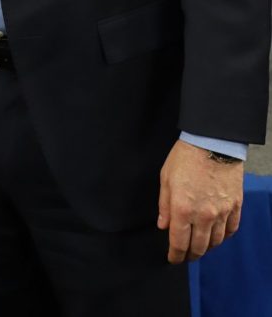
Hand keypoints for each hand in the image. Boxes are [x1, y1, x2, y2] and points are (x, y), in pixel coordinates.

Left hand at [157, 141, 242, 262]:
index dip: (175, 255)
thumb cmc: (186, 157)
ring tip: (200, 245)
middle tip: (186, 255)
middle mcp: (203, 216)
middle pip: (199, 247)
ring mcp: (222, 212)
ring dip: (207, 247)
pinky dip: (223, 236)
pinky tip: (217, 235)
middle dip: (190, 255)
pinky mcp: (235, 206)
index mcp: (182, 209)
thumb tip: (163, 225)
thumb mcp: (166, 177)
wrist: (213, 141)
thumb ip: (164, 205)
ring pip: (215, 242)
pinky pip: (231, 230)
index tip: (173, 258)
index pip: (179, 243)